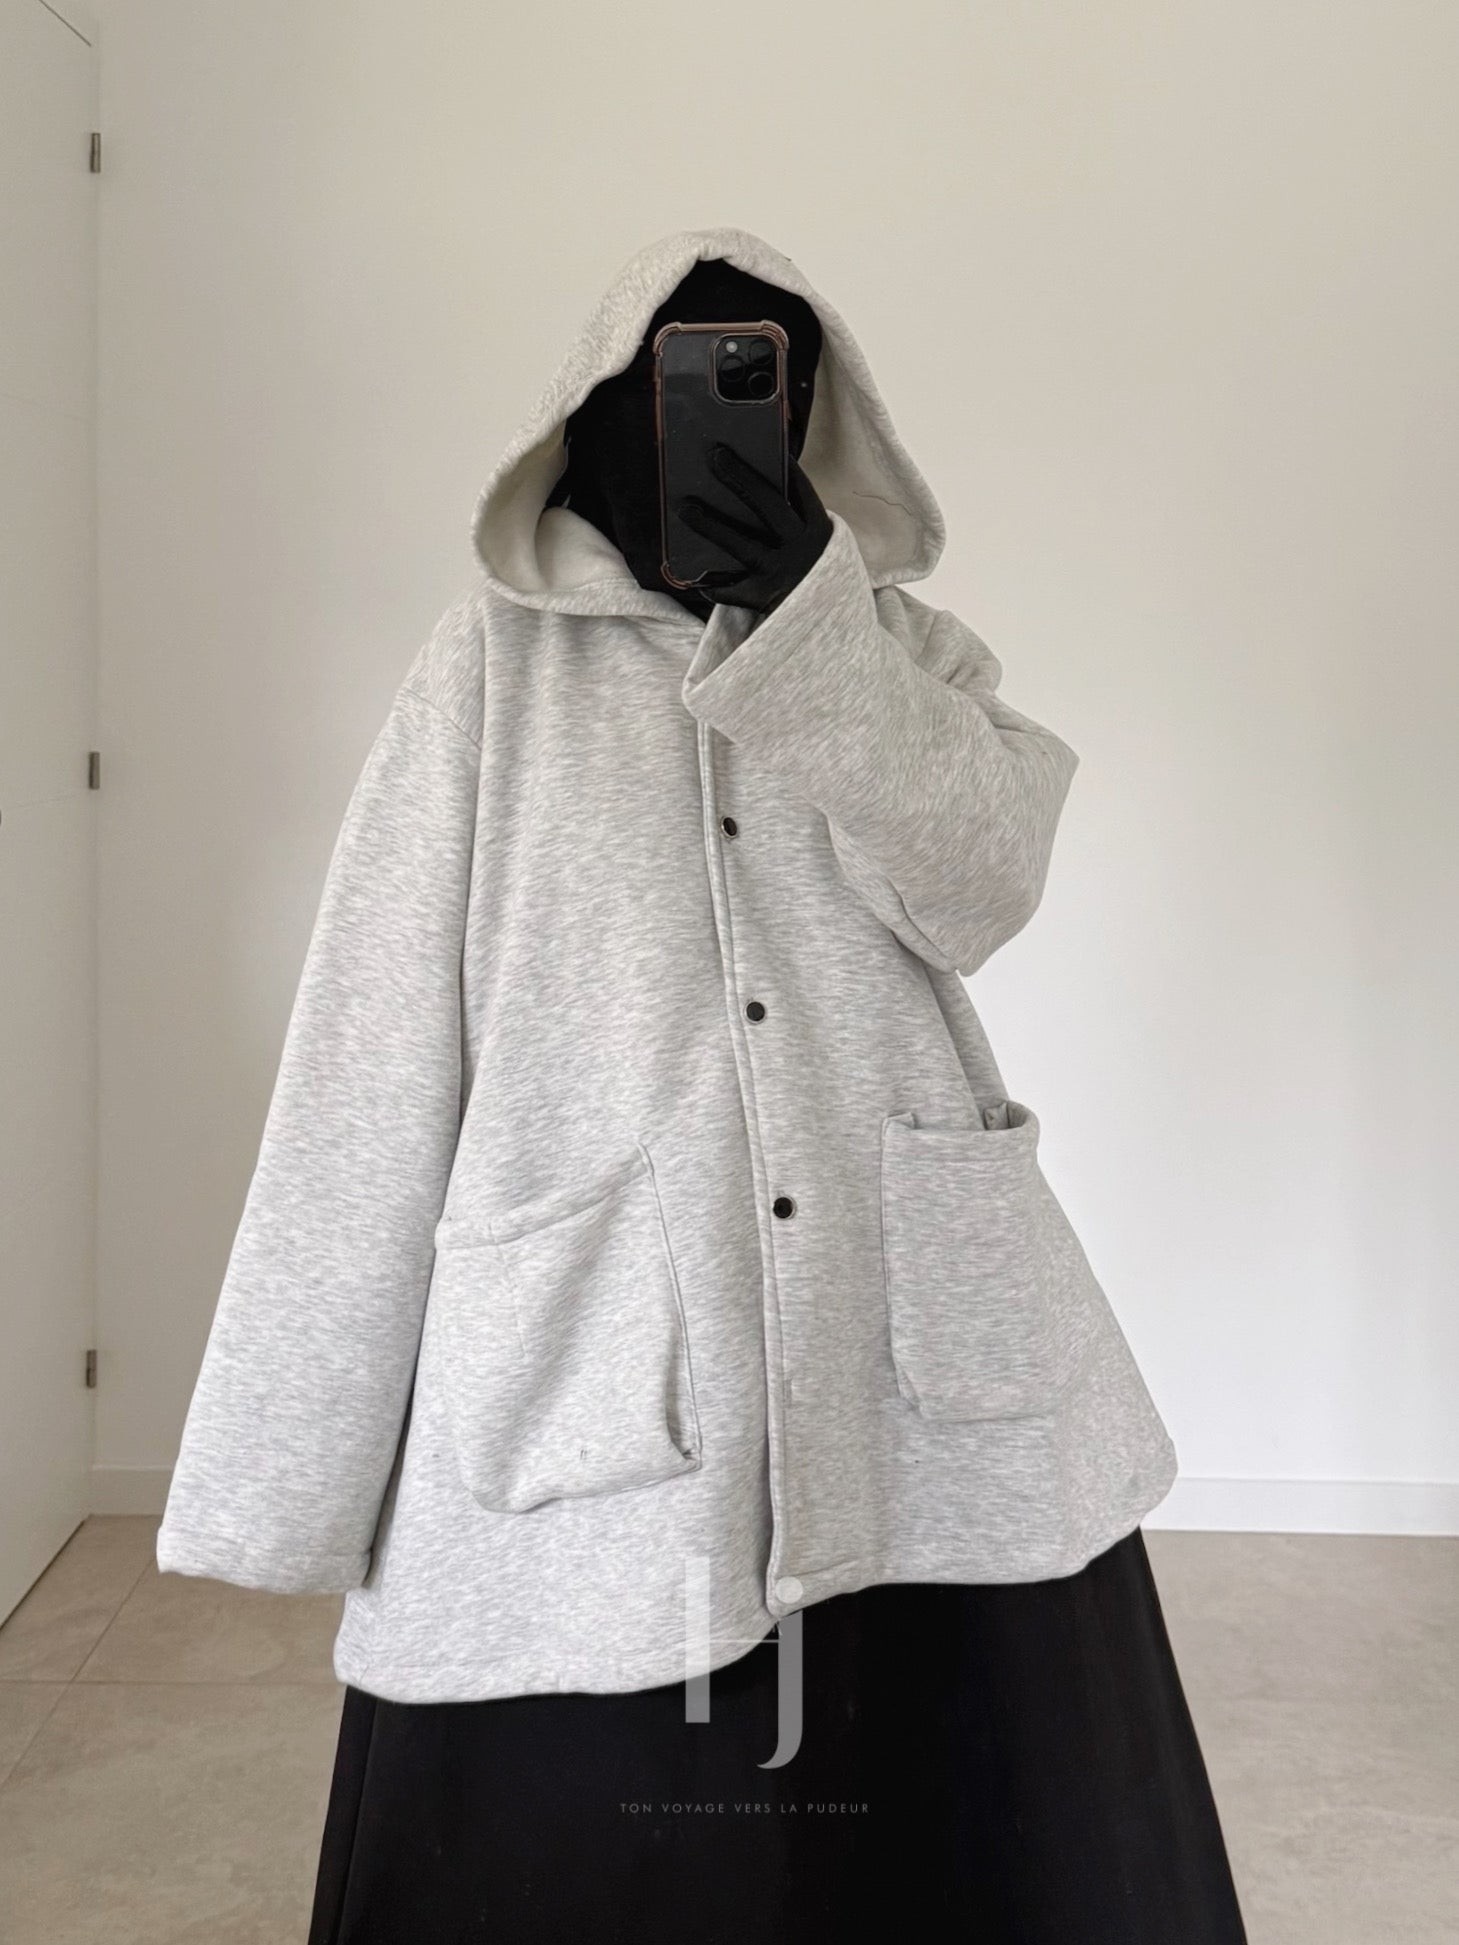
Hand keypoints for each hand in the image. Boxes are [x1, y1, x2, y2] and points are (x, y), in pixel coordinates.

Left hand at [676, 444, 832, 612]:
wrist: (829, 632)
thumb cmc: (811, 580)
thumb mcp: (815, 550)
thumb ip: (793, 525)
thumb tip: (752, 489)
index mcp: (819, 532)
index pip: (801, 491)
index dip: (783, 467)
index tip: (764, 443)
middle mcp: (803, 550)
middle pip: (769, 507)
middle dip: (741, 478)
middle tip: (715, 455)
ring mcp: (783, 574)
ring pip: (743, 544)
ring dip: (712, 524)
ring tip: (685, 507)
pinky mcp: (765, 600)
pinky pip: (732, 590)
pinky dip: (714, 585)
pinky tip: (694, 579)